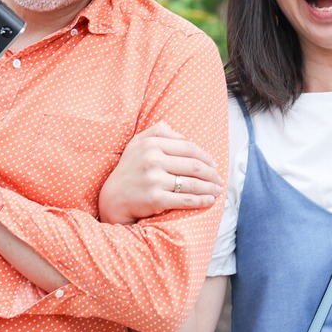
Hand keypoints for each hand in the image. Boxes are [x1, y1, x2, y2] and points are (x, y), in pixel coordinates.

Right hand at [99, 122, 223, 224]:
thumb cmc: (129, 169)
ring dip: (210, 188)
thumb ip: (158, 131)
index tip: (214, 164)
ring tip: (217, 190)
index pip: (188, 148)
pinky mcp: (155, 199)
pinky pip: (185, 200)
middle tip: (219, 179)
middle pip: (193, 166)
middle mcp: (152, 160)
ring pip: (192, 183)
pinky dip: (201, 201)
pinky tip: (209, 201)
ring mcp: (154, 180)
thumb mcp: (137, 143)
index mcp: (151, 144)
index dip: (206, 157)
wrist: (112, 198)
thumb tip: (183, 136)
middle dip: (211, 174)